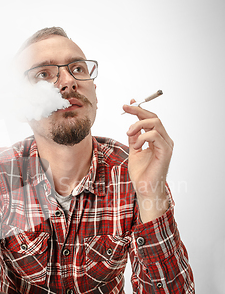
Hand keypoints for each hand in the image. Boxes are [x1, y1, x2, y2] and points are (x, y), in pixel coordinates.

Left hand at [123, 101, 173, 221]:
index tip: (128, 104)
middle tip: (126, 108)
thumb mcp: (134, 152)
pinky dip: (143, 137)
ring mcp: (166, 145)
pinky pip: (155, 135)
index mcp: (157, 140)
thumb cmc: (141, 174)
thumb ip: (134, 139)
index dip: (139, 109)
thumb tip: (131, 128)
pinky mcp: (165, 151)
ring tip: (129, 134)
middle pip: (154, 117)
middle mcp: (164, 140)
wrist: (145, 189)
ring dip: (139, 125)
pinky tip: (136, 145)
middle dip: (138, 111)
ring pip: (155, 123)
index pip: (150, 119)